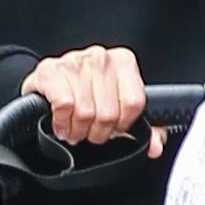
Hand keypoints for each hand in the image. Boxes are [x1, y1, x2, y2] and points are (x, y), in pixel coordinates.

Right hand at [22, 46, 165, 156]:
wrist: (48, 85)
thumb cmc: (86, 95)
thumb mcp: (117, 108)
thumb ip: (144, 128)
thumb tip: (155, 147)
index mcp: (123, 62)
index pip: (133, 103)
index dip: (123, 125)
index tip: (113, 128)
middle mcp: (101, 57)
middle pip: (108, 113)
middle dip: (98, 133)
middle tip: (90, 133)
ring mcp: (75, 61)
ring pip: (85, 112)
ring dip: (78, 131)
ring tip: (75, 130)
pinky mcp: (50, 71)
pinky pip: (64, 105)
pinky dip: (62, 122)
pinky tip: (61, 124)